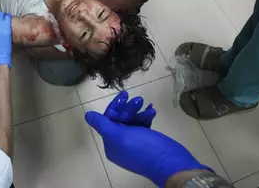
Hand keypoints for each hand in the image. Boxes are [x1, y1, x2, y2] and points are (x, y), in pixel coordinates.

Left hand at [86, 94, 208, 186]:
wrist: (171, 163)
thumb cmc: (143, 148)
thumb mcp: (119, 135)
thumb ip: (103, 124)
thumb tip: (87, 115)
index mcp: (111, 145)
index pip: (107, 120)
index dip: (115, 107)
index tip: (124, 96)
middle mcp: (120, 145)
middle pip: (119, 120)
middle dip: (127, 108)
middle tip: (138, 99)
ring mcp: (135, 143)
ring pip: (132, 121)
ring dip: (137, 111)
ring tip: (146, 104)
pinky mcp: (147, 141)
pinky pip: (142, 125)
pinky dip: (146, 117)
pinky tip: (152, 110)